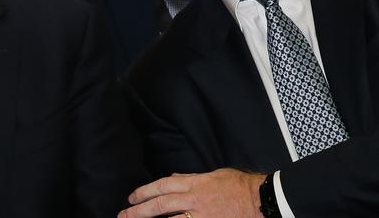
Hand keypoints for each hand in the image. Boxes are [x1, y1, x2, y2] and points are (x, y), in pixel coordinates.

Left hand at [118, 168, 264, 217]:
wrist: (262, 200)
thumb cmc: (240, 186)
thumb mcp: (214, 174)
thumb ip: (191, 177)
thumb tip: (175, 176)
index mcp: (195, 183)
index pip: (163, 185)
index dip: (145, 191)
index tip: (132, 198)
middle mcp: (194, 200)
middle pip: (161, 205)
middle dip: (139, 211)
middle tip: (124, 215)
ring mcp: (201, 216)